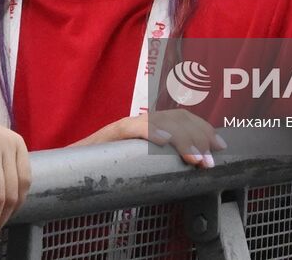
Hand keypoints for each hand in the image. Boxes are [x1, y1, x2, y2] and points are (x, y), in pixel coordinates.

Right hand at [76, 111, 226, 168]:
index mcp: (149, 129)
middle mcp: (139, 122)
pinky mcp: (109, 135)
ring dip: (182, 139)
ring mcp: (124, 126)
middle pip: (177, 118)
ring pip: (160, 122)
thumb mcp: (139, 166)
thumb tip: (190, 173)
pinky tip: (164, 142)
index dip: (203, 129)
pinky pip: (133, 128)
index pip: (182, 118)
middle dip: (198, 137)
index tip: (220, 147)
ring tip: (195, 158)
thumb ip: (159, 165)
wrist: (71, 166)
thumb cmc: (107, 169)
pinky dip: (151, 132)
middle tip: (210, 160)